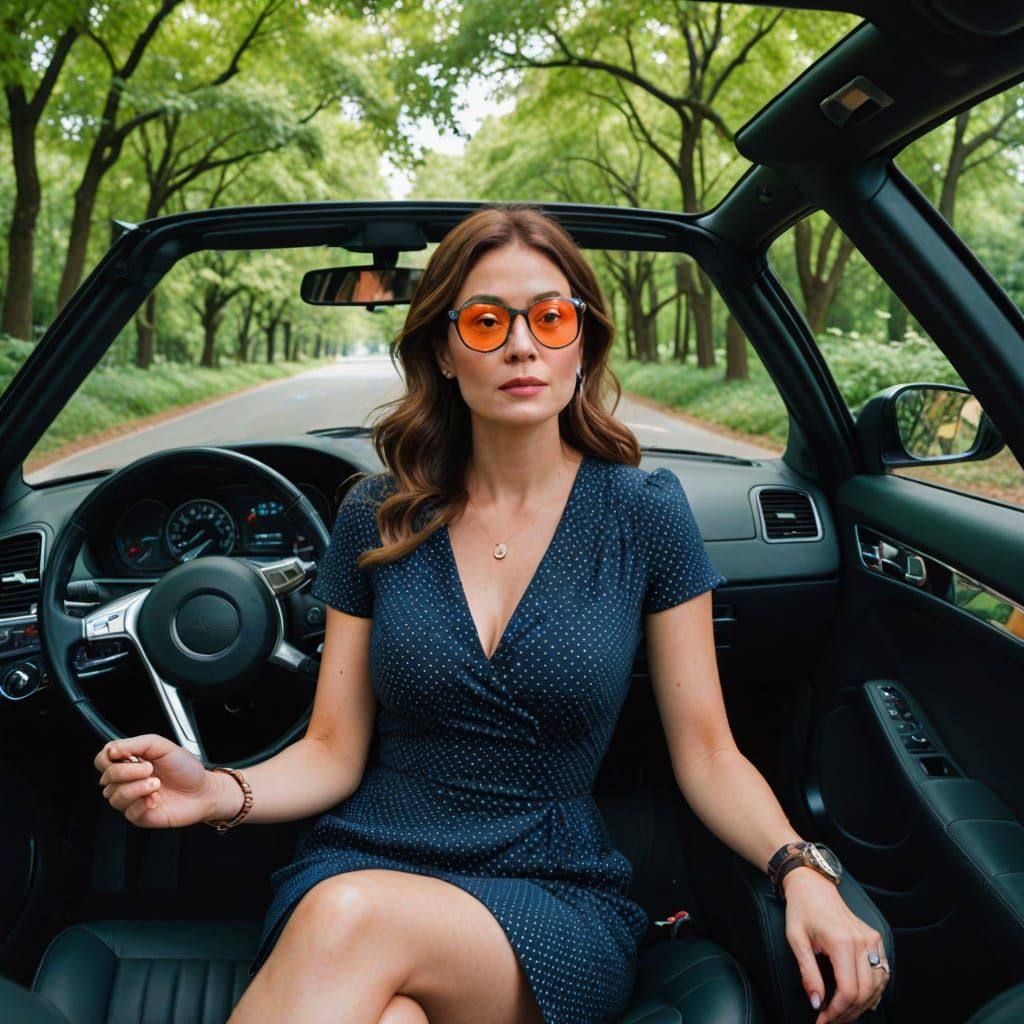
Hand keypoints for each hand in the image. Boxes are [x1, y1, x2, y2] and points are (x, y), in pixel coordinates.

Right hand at [94, 734, 220, 828]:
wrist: (203, 791)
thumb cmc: (186, 769)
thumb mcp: (163, 746)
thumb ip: (136, 743)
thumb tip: (111, 749)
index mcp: (131, 761)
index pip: (103, 759)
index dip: (109, 758)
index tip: (128, 756)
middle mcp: (127, 780)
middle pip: (106, 777)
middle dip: (129, 771)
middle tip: (150, 769)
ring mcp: (131, 799)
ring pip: (114, 796)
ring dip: (137, 788)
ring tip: (156, 784)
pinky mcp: (137, 815)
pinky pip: (128, 811)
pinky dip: (143, 803)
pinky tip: (156, 800)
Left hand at [783, 868, 889, 1022]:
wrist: (813, 884)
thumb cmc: (802, 909)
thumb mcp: (796, 940)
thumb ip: (808, 973)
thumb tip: (817, 1003)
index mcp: (842, 941)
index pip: (849, 990)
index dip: (836, 1011)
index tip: (822, 1019)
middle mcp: (863, 941)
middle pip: (865, 993)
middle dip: (848, 1013)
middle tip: (830, 1020)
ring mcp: (872, 939)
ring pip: (878, 986)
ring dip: (862, 1006)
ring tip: (842, 1013)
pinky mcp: (875, 939)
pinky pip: (882, 973)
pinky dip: (874, 991)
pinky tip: (861, 1000)